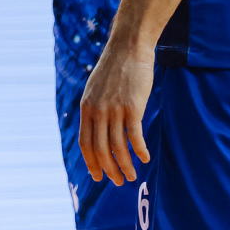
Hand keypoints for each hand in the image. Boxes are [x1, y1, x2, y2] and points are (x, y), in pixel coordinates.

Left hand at [78, 40, 152, 185]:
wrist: (128, 47)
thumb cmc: (115, 68)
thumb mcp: (96, 88)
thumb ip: (94, 108)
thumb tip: (97, 128)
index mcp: (86, 108)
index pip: (85, 143)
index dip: (91, 163)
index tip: (98, 176)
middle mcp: (97, 111)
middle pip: (100, 149)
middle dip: (109, 170)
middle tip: (119, 182)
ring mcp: (115, 109)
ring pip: (118, 146)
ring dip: (125, 165)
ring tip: (132, 176)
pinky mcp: (133, 106)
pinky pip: (135, 136)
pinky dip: (139, 150)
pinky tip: (145, 158)